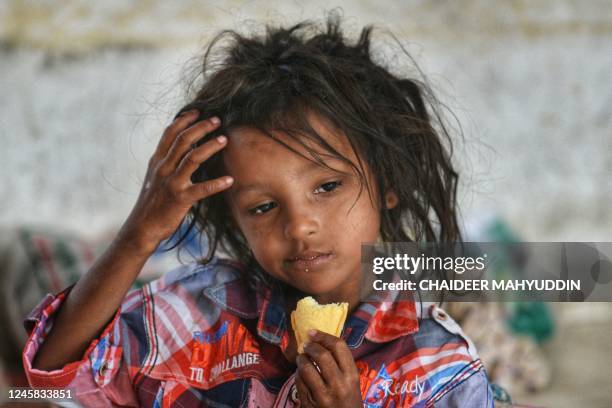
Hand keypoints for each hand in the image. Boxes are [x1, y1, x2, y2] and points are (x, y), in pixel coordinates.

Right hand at [119, 110, 232, 252]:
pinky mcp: (180, 199)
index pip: (170, 133)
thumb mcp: (154, 177)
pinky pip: (202, 189)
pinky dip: (217, 183)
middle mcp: (163, 169)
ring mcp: (172, 183)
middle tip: (217, 120)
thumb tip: (182, 147)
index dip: (184, 120)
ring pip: (192, 159)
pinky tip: (230, 180)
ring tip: (224, 139)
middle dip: (201, 127)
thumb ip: (166, 162)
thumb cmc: (152, 203)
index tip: (199, 111)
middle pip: (183, 140)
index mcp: (157, 161)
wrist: (142, 228)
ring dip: (210, 147)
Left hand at [295, 330, 361, 407]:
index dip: (324, 336)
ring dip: (301, 359)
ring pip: (306, 368)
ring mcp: (323, 396)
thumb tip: (322, 341)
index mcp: (352, 376)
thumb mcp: (351, 384)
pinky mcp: (309, 404)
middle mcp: (339, 385)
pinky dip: (297, 374)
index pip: (339, 347)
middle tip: (307, 345)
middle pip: (322, 355)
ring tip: (302, 358)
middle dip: (310, 346)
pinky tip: (300, 374)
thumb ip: (341, 365)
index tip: (313, 332)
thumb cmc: (348, 403)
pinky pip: (299, 382)